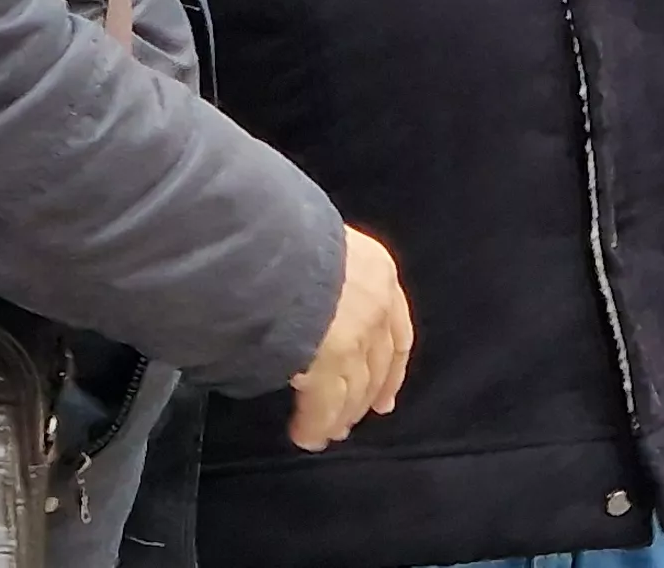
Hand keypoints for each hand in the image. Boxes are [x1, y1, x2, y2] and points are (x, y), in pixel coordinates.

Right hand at [285, 227, 413, 451]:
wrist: (266, 242)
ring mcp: (354, 338)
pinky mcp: (327, 365)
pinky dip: (315, 424)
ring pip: (354, 390)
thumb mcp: (317, 238)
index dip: (392, 366)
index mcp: (378, 270)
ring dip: (340, 415)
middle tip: (352, 419)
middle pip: (377, 366)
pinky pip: (323, 406)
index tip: (386, 393)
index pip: (397, 329)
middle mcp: (376, 306)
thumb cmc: (280, 229)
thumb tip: (312, 293)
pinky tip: (307, 435)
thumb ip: (326, 269)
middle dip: (365, 397)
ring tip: (327, 433)